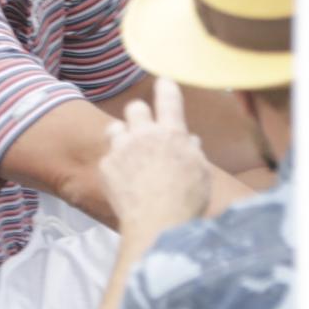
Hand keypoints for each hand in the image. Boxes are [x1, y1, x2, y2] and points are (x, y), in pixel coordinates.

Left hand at [100, 78, 210, 239]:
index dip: (166, 87)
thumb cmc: (186, 202)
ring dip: (122, 137)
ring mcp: (123, 149)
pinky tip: (123, 183)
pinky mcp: (107, 166)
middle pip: (135, 107)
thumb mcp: (201, 174)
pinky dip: (115, 167)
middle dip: (139, 114)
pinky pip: (109, 158)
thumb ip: (193, 152)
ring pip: (115, 128)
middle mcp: (145, 135)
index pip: (169, 98)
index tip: (164, 82)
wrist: (157, 226)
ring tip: (129, 154)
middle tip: (143, 129)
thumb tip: (189, 140)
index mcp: (173, 134)